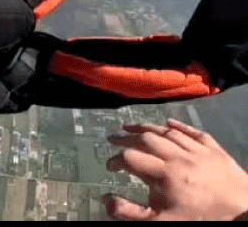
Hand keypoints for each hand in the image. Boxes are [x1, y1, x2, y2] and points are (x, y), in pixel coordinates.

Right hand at [104, 119, 247, 220]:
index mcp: (165, 174)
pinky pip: (194, 133)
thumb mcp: (162, 222)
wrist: (244, 216)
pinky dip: (180, 126)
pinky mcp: (215, 151)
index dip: (115, 161)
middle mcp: (179, 157)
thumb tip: (106, 201)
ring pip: (168, 132)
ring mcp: (198, 151)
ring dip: (147, 127)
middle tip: (113, 138)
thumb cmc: (202, 219)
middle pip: (147, 139)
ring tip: (132, 126)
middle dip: (126, 137)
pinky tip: (169, 123)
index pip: (131, 159)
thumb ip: (131, 212)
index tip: (109, 167)